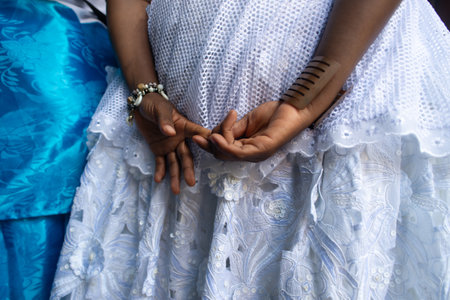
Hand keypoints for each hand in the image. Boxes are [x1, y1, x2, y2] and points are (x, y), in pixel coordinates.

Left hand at [135, 93, 210, 193]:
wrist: (141, 105)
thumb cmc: (154, 103)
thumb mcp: (160, 109)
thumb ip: (165, 120)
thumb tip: (170, 133)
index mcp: (184, 127)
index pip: (198, 134)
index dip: (207, 141)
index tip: (217, 150)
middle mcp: (179, 139)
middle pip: (186, 156)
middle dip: (188, 169)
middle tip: (191, 182)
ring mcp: (170, 145)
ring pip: (174, 163)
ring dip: (175, 176)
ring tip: (176, 190)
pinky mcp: (158, 149)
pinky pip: (160, 162)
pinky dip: (160, 171)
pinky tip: (159, 180)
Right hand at [193, 101, 313, 161]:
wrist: (295, 107)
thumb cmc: (275, 112)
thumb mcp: (247, 120)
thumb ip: (232, 128)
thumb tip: (217, 134)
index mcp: (247, 147)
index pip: (223, 150)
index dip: (210, 143)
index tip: (202, 132)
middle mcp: (251, 154)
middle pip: (222, 155)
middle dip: (208, 145)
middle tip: (198, 136)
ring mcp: (257, 154)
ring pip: (227, 154)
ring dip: (216, 143)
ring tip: (214, 132)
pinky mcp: (262, 150)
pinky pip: (237, 153)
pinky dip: (224, 146)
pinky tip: (216, 136)